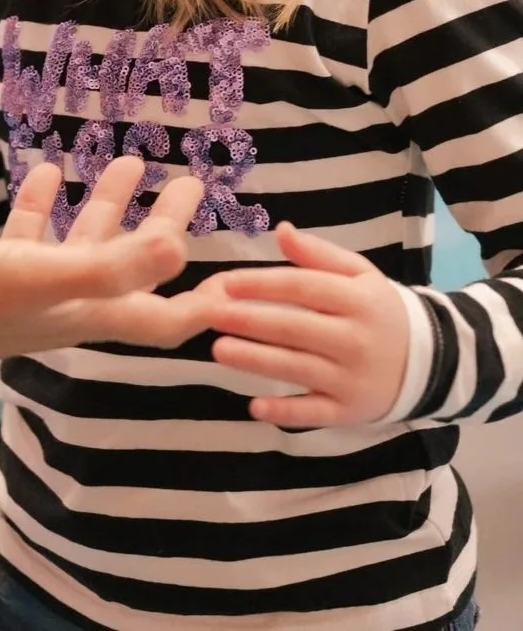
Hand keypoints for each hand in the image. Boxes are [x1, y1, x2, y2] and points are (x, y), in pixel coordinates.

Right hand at [0, 157, 214, 395]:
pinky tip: (48, 170)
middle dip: (167, 229)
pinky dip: (47, 203)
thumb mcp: (44, 274)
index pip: (167, 317)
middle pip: (135, 269)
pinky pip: (33, 234)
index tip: (244, 275)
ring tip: (130, 161)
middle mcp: (69, 306)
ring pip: (85, 245)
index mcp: (91, 313)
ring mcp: (32, 290)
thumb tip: (179, 251)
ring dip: (110, 206)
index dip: (209, 301)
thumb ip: (111, 264)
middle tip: (194, 185)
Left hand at [206, 222, 409, 428]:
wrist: (430, 361)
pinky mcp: (349, 411)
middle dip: (250, 321)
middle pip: (295, 328)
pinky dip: (286, 412)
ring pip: (298, 368)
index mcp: (357, 300)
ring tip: (219, 349)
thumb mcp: (359, 274)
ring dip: (256, 361)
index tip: (226, 282)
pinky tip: (254, 407)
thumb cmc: (376, 310)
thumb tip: (281, 229)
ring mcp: (353, 378)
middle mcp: (355, 340)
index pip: (303, 288)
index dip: (263, 284)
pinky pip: (314, 412)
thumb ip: (318, 253)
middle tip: (211, 314)